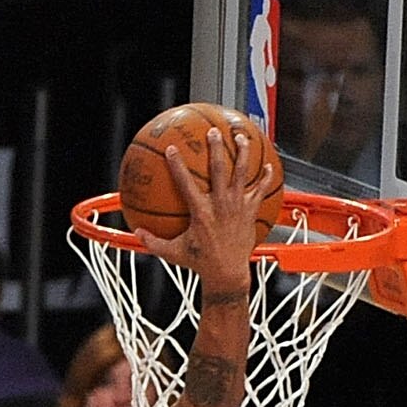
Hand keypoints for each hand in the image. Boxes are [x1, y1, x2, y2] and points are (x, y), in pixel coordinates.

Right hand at [136, 123, 279, 295]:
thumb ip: (153, 242)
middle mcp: (220, 205)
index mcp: (200, 213)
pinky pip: (261, 190)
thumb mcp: (173, 253)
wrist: (227, 274)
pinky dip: (266, 177)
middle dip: (216, 148)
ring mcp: (238, 206)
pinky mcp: (250, 211)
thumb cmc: (200, 263)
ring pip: (242, 173)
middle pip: (219, 169)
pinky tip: (270, 166)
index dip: (177, 165)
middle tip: (213, 132)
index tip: (171, 149)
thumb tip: (137, 233)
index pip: (185, 184)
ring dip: (243, 152)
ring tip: (241, 136)